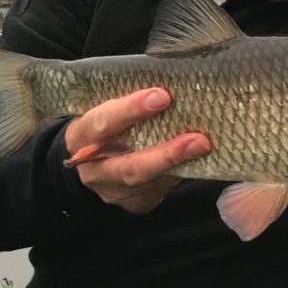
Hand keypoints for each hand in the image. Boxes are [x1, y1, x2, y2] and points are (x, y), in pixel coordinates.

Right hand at [64, 88, 210, 213]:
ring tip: (204, 148)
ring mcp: (113, 191)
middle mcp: (93, 169)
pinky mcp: (133, 203)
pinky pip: (160, 190)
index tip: (162, 96)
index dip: (130, 110)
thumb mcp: (106, 109)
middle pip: (129, 167)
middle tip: (198, 139)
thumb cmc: (108, 125)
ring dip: (179, 165)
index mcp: (82, 136)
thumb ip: (128, 100)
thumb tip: (174, 83)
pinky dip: (181, 173)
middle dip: (166, 153)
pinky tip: (199, 159)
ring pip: (148, 183)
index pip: (103, 123)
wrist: (93, 161)